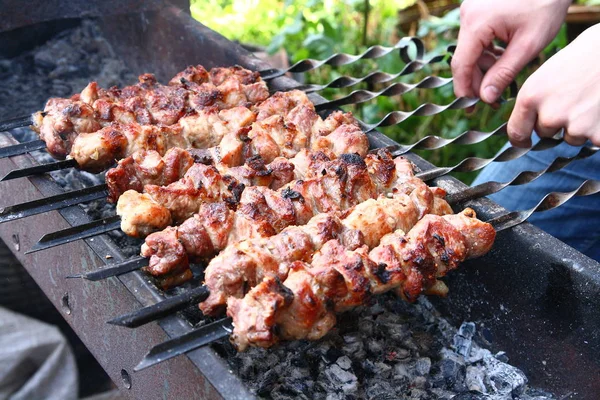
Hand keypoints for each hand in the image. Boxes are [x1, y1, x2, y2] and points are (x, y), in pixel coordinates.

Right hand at [452, 0, 569, 102]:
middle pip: (464, 59)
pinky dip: (486, 53)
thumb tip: (486, 98)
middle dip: (476, 81)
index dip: (464, 89)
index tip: (469, 108)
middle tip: (491, 101)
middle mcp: (467, 15)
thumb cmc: (546, 6)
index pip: (461, 65)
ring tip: (500, 83)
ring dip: (483, 68)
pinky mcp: (478, 11)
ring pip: (470, 50)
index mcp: (476, 23)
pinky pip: (476, 39)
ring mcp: (471, 11)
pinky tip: (500, 62)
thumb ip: (504, 73)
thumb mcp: (528, 45)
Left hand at [508, 25, 599, 146]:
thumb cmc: (579, 59)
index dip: (520, 140)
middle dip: (556, 123)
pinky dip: (598, 129)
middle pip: (545, 134)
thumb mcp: (544, 76)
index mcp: (530, 99)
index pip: (516, 133)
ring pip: (570, 138)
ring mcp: (574, 126)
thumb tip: (525, 126)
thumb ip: (532, 102)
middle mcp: (549, 116)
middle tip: (572, 100)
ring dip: (578, 126)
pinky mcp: (598, 133)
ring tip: (589, 100)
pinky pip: (593, 140)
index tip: (524, 142)